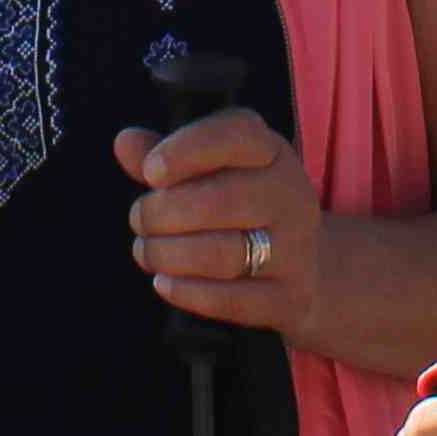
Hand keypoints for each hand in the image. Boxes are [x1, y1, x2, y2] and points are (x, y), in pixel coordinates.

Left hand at [120, 105, 321, 328]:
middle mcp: (290, 195)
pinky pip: (230, 300)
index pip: (235, 136)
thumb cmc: (243, 208)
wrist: (312, 268)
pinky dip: (186, 292)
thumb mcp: (214, 171)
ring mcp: (295, 249)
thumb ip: (169, 156)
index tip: (150, 172)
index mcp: (270, 152)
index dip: (186, 150)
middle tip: (138, 220)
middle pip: (219, 201)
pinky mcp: (289, 297)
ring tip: (146, 252)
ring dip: (166, 255)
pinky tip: (163, 282)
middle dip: (161, 213)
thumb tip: (124, 142)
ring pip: (220, 255)